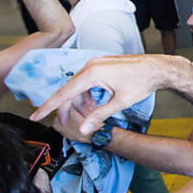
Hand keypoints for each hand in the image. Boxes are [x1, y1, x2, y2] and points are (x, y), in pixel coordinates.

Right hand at [31, 55, 175, 134]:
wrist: (156, 68)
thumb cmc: (141, 83)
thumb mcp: (120, 102)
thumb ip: (99, 115)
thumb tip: (83, 129)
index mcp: (92, 74)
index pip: (64, 93)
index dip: (49, 106)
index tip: (35, 115)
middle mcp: (90, 66)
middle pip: (69, 90)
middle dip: (67, 108)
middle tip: (66, 123)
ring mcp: (95, 64)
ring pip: (77, 86)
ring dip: (79, 102)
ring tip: (88, 116)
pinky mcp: (100, 65)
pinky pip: (86, 81)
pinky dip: (86, 94)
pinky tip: (93, 105)